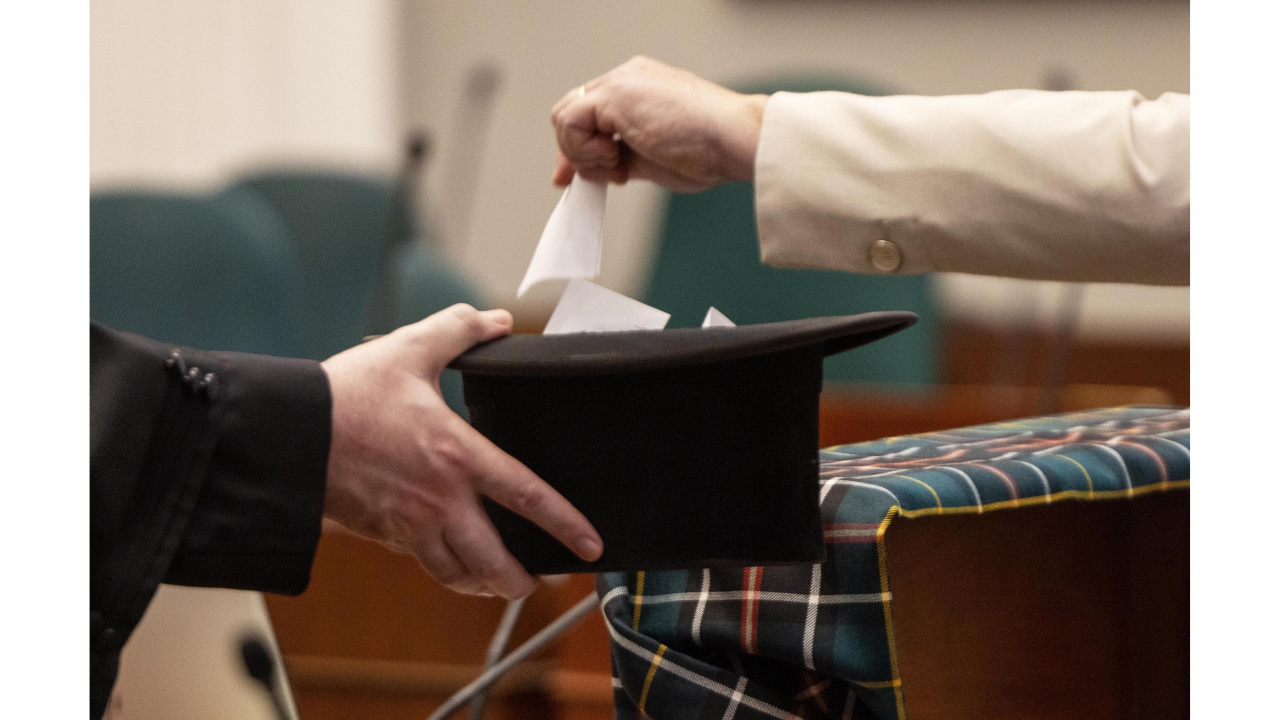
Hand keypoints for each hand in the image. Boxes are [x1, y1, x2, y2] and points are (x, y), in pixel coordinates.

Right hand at [320, 304, 602, 599]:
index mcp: (456, 455)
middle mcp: (439, 500)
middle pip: (494, 560)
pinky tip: (455, 564)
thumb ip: (459, 330)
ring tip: (503, 583)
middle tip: (543, 581)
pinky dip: (448, 571)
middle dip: (523, 579)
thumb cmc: (346, 395)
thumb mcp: (408, 350)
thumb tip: (498, 319)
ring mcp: (410, 524)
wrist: (287, 436)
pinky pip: (425, 564)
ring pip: (459, 575)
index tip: (589, 547)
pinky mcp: (383, 535)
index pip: (526, 495)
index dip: (565, 524)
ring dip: (486, 585)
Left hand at [550, 56, 767, 191]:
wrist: (733, 139)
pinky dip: (583, 150)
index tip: (581, 176)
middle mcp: (627, 79)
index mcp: (639, 88)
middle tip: (589, 178)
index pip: (591, 114)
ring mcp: (619, 83)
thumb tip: (595, 173)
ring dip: (583, 153)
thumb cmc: (710, 151)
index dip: (580, 147)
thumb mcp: (654, 158)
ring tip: (619, 167)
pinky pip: (570, 123)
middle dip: (573, 151)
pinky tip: (615, 158)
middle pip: (573, 112)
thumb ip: (623, 159)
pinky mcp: (613, 95)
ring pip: (566, 117)